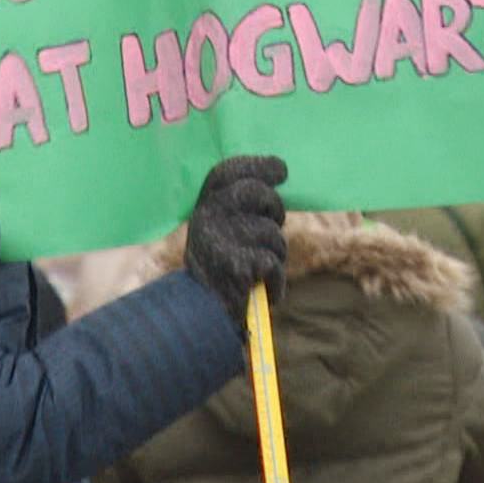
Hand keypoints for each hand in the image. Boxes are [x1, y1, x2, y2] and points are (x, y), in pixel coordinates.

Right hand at [184, 156, 288, 320]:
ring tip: (261, 269)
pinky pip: (273, 263)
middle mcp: (207, 218)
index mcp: (202, 208)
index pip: (226, 172)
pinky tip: (266, 289)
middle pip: (255, 192)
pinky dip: (276, 280)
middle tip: (276, 221)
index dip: (256, 166)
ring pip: (271, 232)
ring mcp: (221, 240)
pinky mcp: (237, 265)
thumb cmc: (218, 272)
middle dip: (274, 207)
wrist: (202, 316)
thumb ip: (237, 208)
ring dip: (277, 252)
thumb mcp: (218, 233)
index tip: (281, 169)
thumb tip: (276, 179)